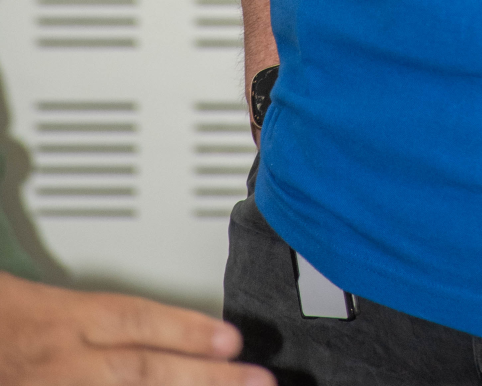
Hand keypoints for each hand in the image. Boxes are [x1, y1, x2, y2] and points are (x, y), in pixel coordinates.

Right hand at [0, 274, 273, 384]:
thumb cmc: (4, 319)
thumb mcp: (48, 303)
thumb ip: (102, 315)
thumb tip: (161, 326)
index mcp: (66, 319)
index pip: (137, 321)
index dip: (188, 330)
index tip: (233, 339)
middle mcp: (66, 362)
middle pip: (144, 371)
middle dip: (206, 378)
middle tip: (256, 379)